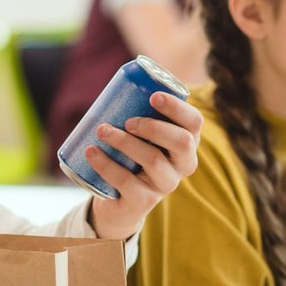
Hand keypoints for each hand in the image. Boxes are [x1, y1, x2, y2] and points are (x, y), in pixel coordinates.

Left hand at [86, 92, 203, 240]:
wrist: (118, 201)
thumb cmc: (131, 157)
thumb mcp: (140, 136)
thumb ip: (138, 112)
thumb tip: (118, 83)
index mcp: (186, 143)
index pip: (194, 122)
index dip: (177, 108)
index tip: (153, 96)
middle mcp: (182, 165)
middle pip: (182, 142)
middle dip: (154, 126)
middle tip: (128, 120)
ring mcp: (165, 185)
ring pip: (153, 160)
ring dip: (125, 141)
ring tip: (102, 130)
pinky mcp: (143, 202)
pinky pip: (126, 181)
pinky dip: (106, 164)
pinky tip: (91, 152)